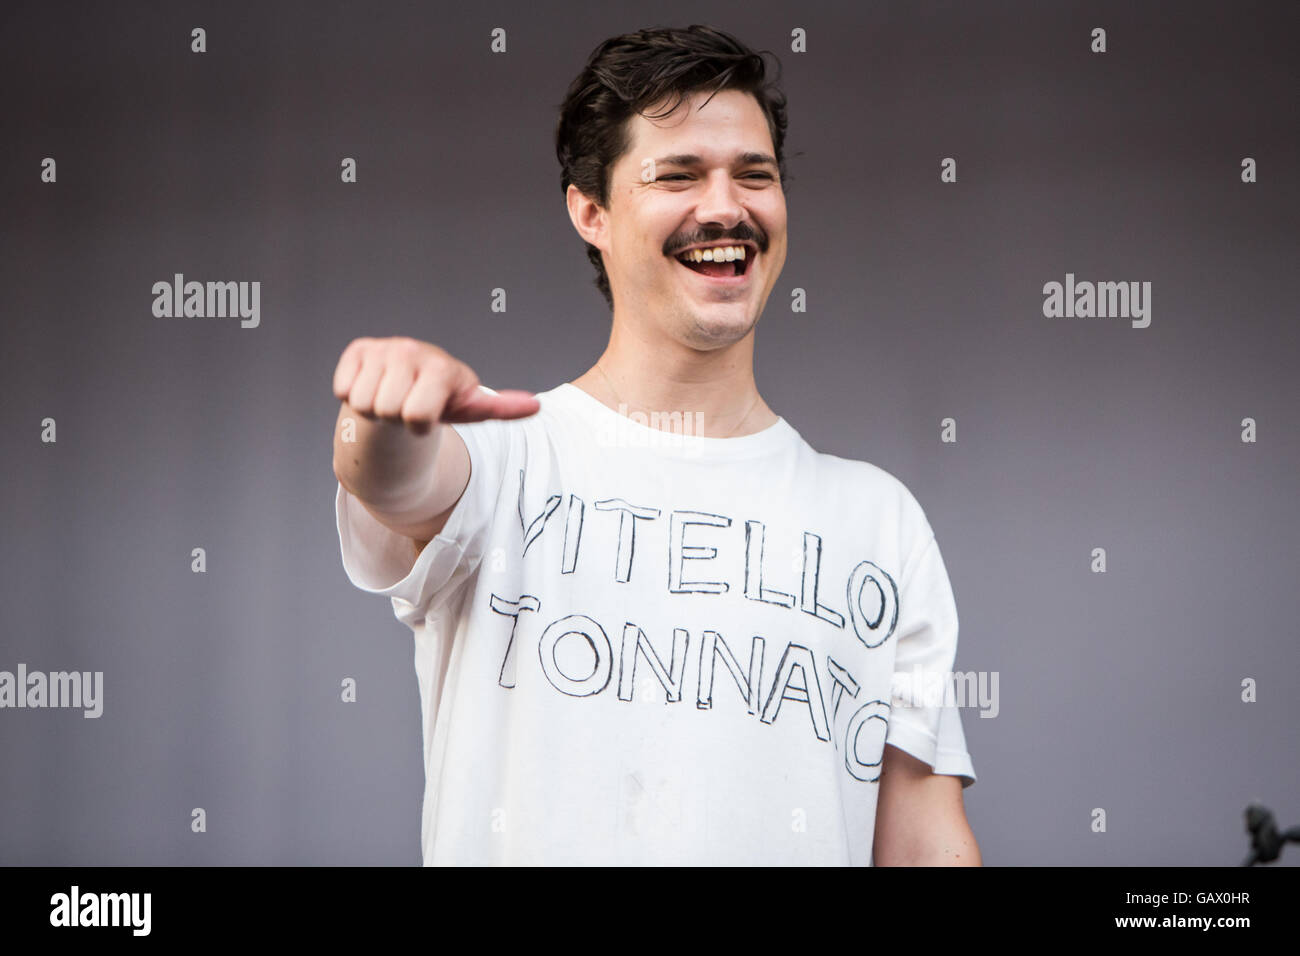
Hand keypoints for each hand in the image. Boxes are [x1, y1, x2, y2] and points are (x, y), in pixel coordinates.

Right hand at [332, 336, 538, 434]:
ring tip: (393, 397)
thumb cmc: (443, 400)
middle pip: (387, 411)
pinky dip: (353, 395)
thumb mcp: (470, 407)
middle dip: (396, 417)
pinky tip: (373, 386)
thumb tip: (536, 406)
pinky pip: (342, 389)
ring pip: (361, 403)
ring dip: (374, 408)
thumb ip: (500, 408)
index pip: (416, 416)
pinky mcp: (358, 349)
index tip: (429, 415)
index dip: (420, 425)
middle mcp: (412, 350)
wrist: (410, 385)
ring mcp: (383, 348)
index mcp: (441, 367)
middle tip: (408, 405)